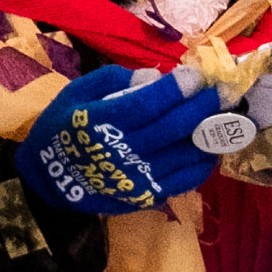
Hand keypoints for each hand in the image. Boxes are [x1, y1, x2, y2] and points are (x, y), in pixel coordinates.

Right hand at [17, 64, 224, 217]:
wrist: (48, 180)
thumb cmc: (61, 128)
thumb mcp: (75, 93)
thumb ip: (114, 79)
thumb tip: (156, 77)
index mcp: (100, 123)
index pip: (148, 104)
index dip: (177, 89)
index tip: (196, 75)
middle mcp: (122, 151)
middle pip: (174, 127)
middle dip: (204, 106)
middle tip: (223, 91)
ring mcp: (138, 177)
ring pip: (187, 154)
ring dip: (210, 133)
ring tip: (223, 116)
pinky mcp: (148, 196)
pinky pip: (186, 179)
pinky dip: (204, 161)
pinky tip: (208, 146)